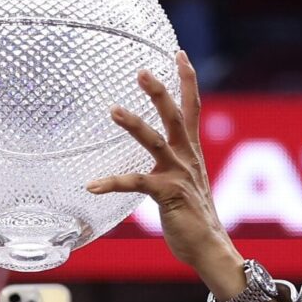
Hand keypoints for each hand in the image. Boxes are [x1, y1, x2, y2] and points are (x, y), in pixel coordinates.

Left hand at [86, 51, 241, 283]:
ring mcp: (178, 175)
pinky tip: (92, 185)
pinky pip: (136, 184)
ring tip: (114, 110)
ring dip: (135, 124)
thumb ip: (173, 168)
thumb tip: (155, 164)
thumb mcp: (185, 185)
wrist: (210, 248)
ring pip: (155, 142)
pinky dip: (112, 183)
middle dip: (160, 91)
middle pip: (176, 116)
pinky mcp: (167, 195)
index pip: (193, 108)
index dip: (187, 80)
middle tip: (142, 70)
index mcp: (192, 152)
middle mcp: (187, 158)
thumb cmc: (194, 219)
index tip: (178, 54)